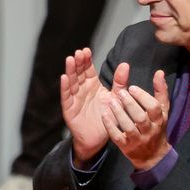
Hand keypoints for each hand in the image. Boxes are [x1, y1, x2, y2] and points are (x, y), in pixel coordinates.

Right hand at [60, 48, 111, 166]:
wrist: (99, 139)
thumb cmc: (107, 118)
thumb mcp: (116, 98)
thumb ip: (120, 82)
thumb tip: (125, 64)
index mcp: (93, 86)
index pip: (88, 70)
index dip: (86, 61)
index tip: (86, 50)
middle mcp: (82, 91)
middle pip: (79, 74)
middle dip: (78, 63)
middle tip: (79, 52)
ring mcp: (74, 100)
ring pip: (71, 83)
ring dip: (70, 71)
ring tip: (70, 60)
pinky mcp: (69, 110)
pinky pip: (66, 97)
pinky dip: (65, 88)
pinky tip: (64, 78)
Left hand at [105, 70, 173, 170]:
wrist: (152, 156)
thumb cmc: (156, 127)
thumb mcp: (162, 110)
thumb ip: (160, 91)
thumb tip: (159, 72)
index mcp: (159, 119)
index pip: (153, 107)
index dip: (143, 97)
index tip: (132, 88)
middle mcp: (149, 130)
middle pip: (140, 117)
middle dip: (130, 104)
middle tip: (120, 92)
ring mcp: (137, 139)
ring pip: (128, 126)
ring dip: (119, 113)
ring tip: (111, 101)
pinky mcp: (126, 147)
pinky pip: (117, 136)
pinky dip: (110, 126)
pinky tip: (104, 115)